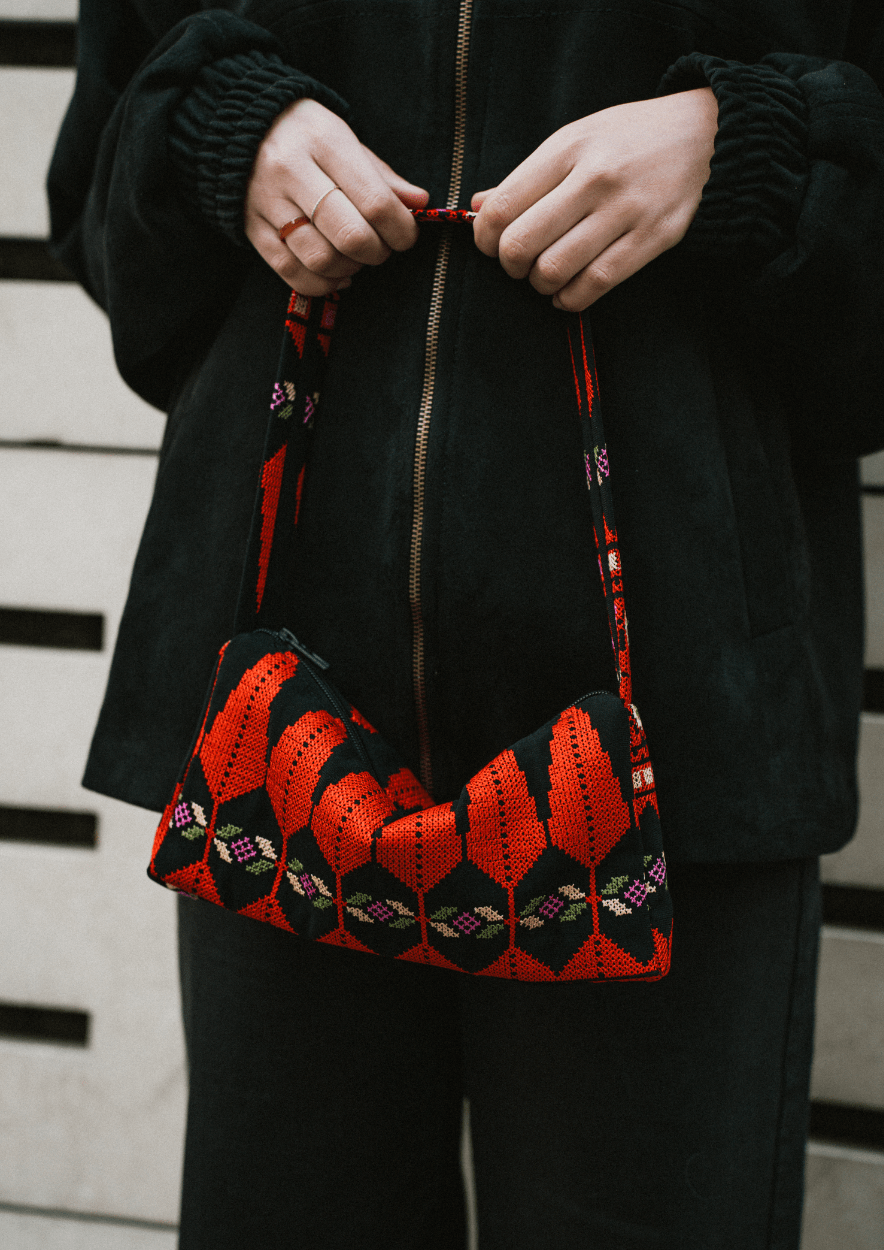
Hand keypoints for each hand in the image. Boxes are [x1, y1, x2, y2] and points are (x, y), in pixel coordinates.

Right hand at [245, 97, 428, 295]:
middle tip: (381, 247)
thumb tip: (420, 203)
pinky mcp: (251, 227)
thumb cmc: (308, 137)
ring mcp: (267, 201)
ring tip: (356, 258)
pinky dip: (322, 284)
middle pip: (349, 236)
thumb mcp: (347, 141)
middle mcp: (291, 170)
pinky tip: (336, 275)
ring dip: (350, 269)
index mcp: (324, 141)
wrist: (242, 126)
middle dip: (377, 252)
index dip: (400, 230)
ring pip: (321, 259)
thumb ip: (382, 176)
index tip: (406, 236)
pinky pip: (291, 272)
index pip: (374, 202)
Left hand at [471, 88, 717, 309]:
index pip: (502, 207)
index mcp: (568, 148)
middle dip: (510, 266)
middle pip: (522, 244)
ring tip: (546, 277)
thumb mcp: (576, 140)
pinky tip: (567, 293)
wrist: (706, 135)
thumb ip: (527, 176)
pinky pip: (595, 284)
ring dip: (540, 285)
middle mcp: (596, 177)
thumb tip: (478, 207)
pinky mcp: (653, 238)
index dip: (485, 238)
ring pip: (555, 270)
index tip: (492, 244)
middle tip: (518, 265)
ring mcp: (626, 210)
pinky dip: (570, 299)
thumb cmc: (629, 140)